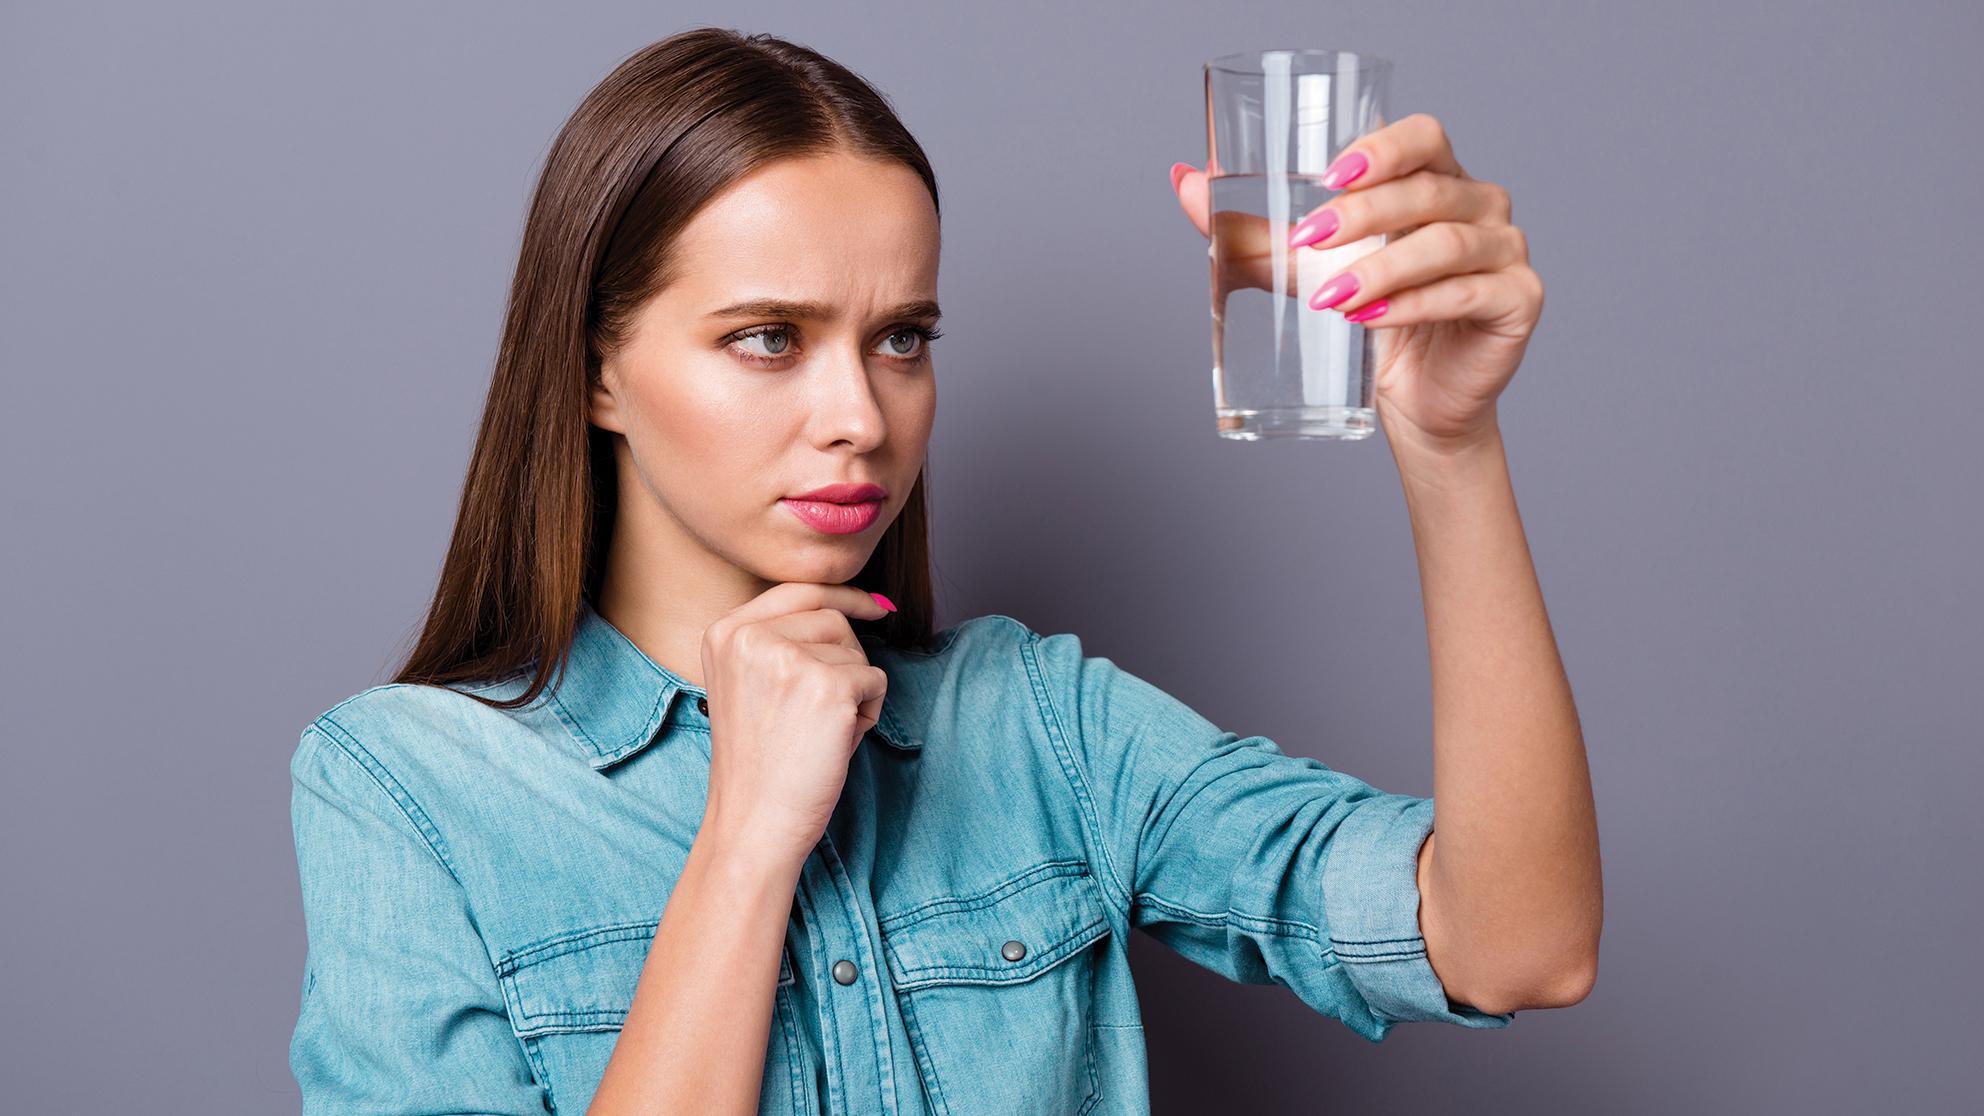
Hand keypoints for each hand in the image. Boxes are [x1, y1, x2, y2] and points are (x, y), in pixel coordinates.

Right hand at [698, 582, 895, 863]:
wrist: (754, 823)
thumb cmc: (761, 762)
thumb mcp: (749, 683)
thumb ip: (781, 639)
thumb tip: (863, 603)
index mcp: (725, 633)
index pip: (797, 590)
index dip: (842, 595)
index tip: (875, 607)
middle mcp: (751, 637)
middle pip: (832, 618)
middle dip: (845, 661)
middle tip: (819, 714)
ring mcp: (789, 659)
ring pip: (856, 650)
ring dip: (855, 689)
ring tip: (820, 731)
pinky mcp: (828, 686)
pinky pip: (876, 681)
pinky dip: (869, 712)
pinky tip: (836, 742)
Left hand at [1171, 113, 1543, 454]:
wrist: (1416, 403)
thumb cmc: (1370, 323)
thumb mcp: (1307, 271)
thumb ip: (1254, 231)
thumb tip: (1182, 179)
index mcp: (1437, 180)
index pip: (1423, 136)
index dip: (1381, 148)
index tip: (1329, 176)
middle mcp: (1481, 206)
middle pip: (1427, 191)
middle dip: (1362, 215)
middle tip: (1308, 241)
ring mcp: (1506, 252)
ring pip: (1446, 243)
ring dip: (1382, 267)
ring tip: (1331, 298)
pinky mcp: (1518, 301)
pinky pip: (1467, 293)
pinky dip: (1415, 304)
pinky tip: (1374, 319)